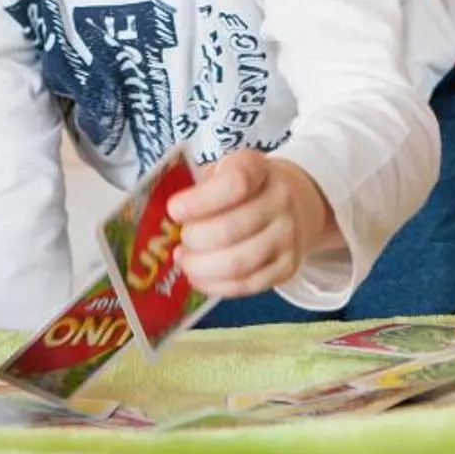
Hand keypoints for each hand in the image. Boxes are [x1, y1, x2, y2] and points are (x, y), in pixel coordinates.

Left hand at [166, 152, 335, 298]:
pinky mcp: (286, 267)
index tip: (174, 210)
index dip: (199, 201)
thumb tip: (160, 220)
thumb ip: (196, 188)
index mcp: (257, 168)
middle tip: (179, 240)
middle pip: (231, 229)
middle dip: (194, 240)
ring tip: (184, 260)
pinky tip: (199, 277)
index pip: (234, 183)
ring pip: (238, 263)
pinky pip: (246, 285)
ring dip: (201, 266)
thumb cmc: (242, 190)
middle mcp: (280, 200)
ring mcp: (287, 236)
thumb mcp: (222, 172)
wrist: (294, 203)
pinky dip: (215, 285)